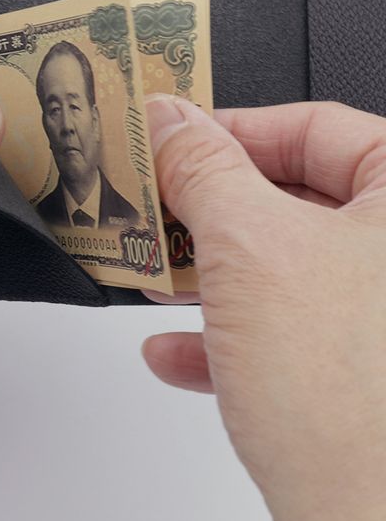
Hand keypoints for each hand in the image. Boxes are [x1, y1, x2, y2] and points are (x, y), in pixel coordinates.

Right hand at [141, 96, 385, 520]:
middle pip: (292, 197)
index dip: (232, 129)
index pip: (314, 127)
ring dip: (208, 273)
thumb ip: (202, 169)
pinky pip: (283, 328)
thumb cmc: (350, 398)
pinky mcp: (359, 369)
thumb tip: (170, 122)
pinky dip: (225, 334)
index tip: (173, 141)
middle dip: (210, 209)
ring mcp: (379, 314)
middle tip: (158, 205)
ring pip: (280, 266)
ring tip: (157, 275)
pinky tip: (175, 350)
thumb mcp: (249, 247)